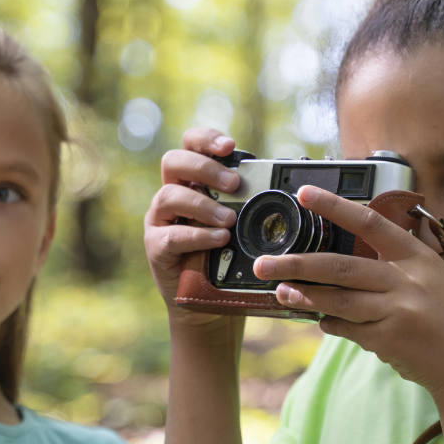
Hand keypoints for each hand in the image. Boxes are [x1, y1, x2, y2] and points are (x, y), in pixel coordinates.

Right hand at [143, 127, 242, 328]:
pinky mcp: (157, 247)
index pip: (190, 145)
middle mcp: (172, 195)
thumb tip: (287, 185)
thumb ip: (250, 202)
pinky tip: (219, 239)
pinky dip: (198, 235)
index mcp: (192, 182)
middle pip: (173, 161)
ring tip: (229, 219)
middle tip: (233, 184)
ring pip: (169, 196)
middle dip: (204, 168)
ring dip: (202, 205)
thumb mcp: (242, 225)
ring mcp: (160, 221)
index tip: (230, 147)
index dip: (206, 139)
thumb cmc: (228, 259)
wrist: (210, 304)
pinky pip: (172, 236)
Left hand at [252, 185, 443, 396]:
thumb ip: (397, 260)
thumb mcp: (432, 276)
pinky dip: (330, 323)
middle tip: (263, 262)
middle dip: (297, 264)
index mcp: (416, 256)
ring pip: (337, 300)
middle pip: (340, 267)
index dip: (335, 206)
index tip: (303, 193)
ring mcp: (396, 311)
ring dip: (304, 296)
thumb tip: (355, 247)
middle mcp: (406, 280)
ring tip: (279, 291)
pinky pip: (347, 328)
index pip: (369, 223)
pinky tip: (319, 319)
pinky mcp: (388, 339)